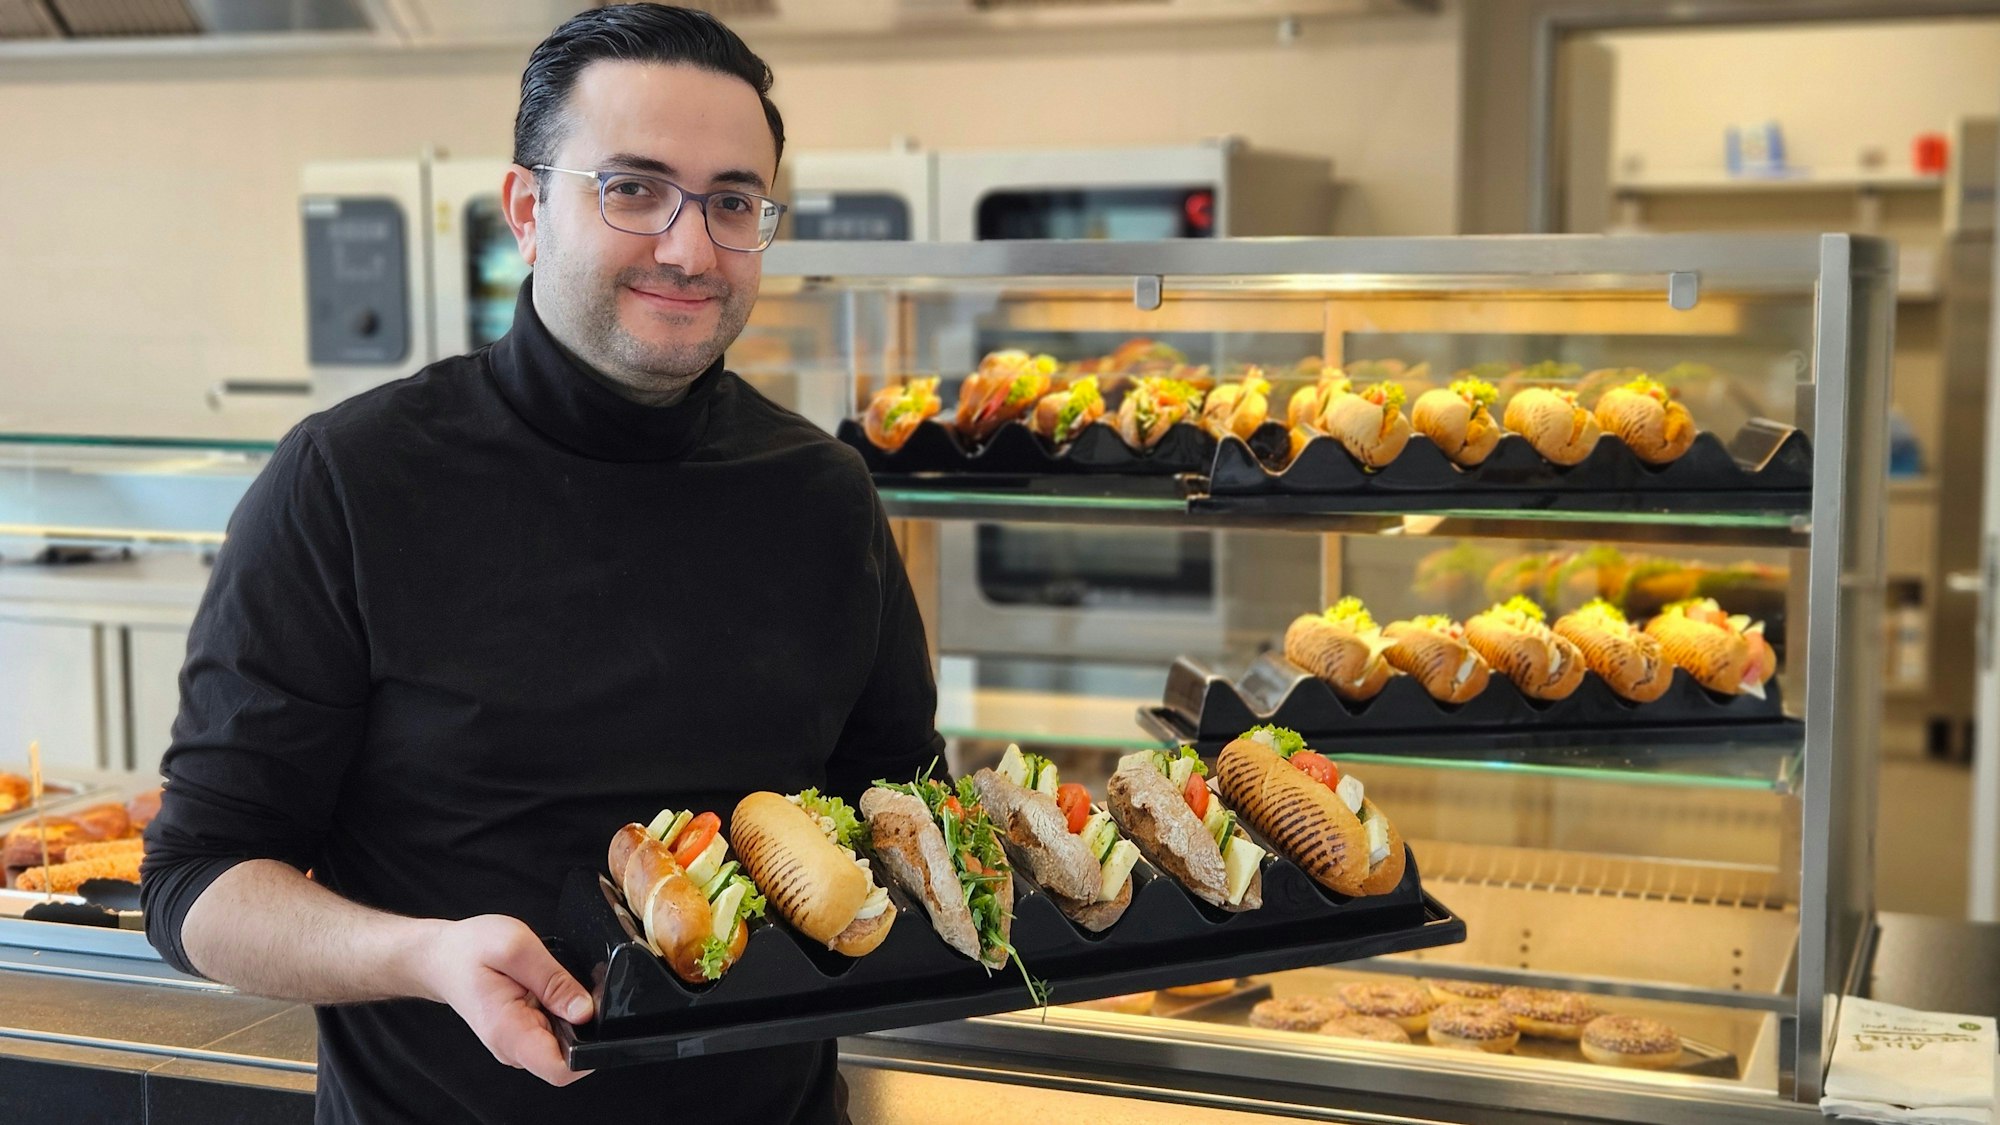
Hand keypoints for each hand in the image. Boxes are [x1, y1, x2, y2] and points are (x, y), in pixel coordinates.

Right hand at [413, 914, 595, 1087]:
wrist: (443, 956)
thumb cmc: (470, 950)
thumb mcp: (517, 948)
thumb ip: (554, 980)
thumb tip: (585, 1011)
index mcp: (510, 1032)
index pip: (560, 1070)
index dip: (589, 1051)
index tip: (593, 1019)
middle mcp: (512, 1047)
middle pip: (568, 1056)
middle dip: (581, 1026)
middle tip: (562, 988)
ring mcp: (516, 1045)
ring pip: (563, 1044)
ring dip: (568, 1017)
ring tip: (547, 986)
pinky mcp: (521, 1036)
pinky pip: (553, 1033)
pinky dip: (558, 1012)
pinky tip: (543, 991)